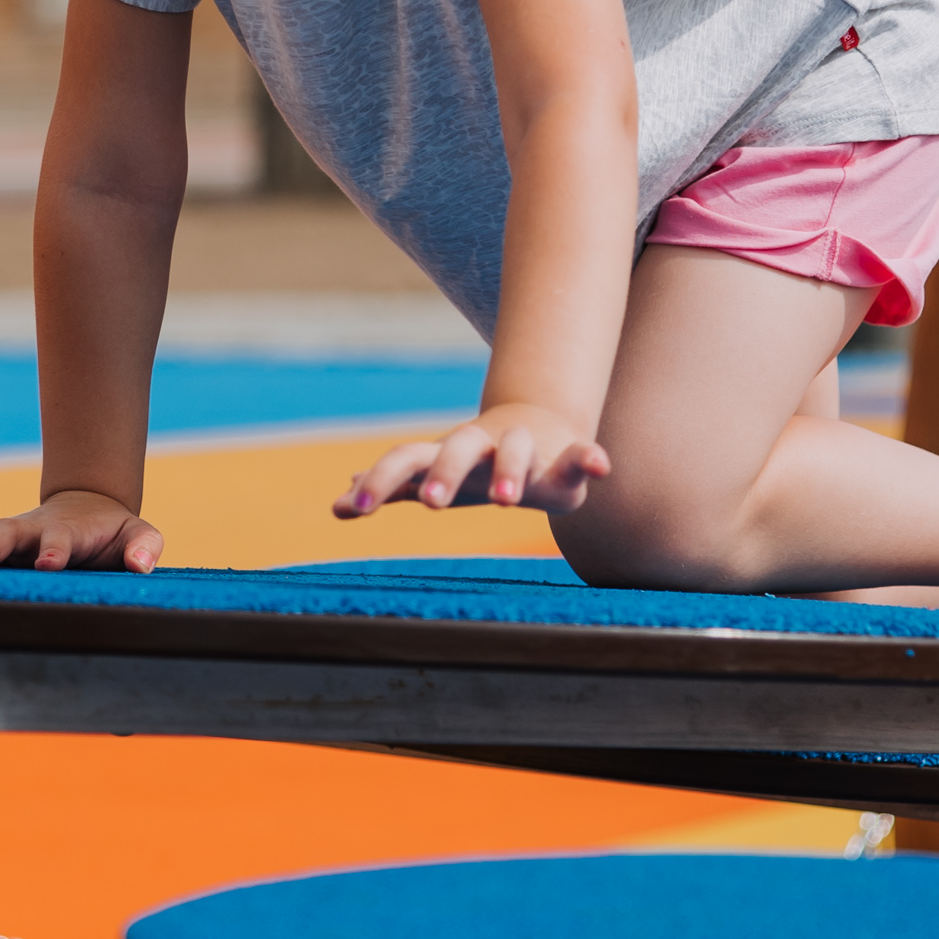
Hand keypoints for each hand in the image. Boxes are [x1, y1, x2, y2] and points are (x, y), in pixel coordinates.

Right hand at [0, 489, 161, 572]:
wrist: (85, 511)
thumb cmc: (112, 531)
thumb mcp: (137, 534)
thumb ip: (144, 546)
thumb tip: (142, 564)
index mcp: (66, 531)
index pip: (59, 539)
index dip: (54, 549)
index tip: (49, 564)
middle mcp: (27, 530)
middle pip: (4, 532)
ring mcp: (2, 535)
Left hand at [333, 405, 611, 521]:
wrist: (540, 428)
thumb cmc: (479, 464)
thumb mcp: (438, 476)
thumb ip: (395, 488)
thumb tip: (338, 503)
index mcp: (447, 454)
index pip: (406, 459)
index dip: (382, 481)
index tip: (357, 511)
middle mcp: (483, 444)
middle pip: (457, 448)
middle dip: (444, 472)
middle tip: (430, 504)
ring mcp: (527, 447)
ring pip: (516, 449)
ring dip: (508, 469)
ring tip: (504, 500)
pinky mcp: (568, 457)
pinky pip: (583, 453)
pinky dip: (590, 458)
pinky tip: (601, 467)